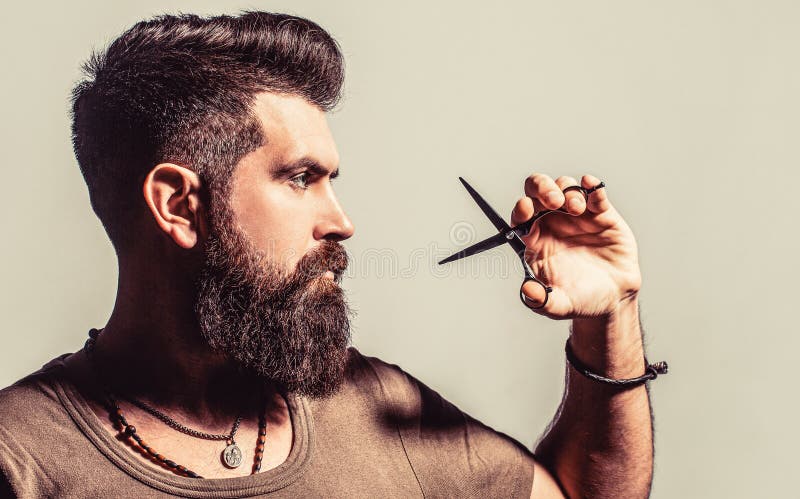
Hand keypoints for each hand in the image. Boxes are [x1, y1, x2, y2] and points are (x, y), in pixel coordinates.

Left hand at [512, 173, 640, 319]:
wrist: (613, 300)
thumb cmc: (580, 299)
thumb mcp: (558, 305)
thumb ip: (541, 300)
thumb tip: (527, 290)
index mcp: (536, 238)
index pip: (521, 215)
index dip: (521, 208)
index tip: (526, 211)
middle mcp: (553, 222)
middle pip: (539, 190)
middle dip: (542, 188)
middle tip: (553, 200)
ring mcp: (577, 215)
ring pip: (565, 186)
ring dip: (568, 191)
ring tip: (576, 209)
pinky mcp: (602, 214)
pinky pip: (594, 192)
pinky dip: (592, 185)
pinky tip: (590, 186)